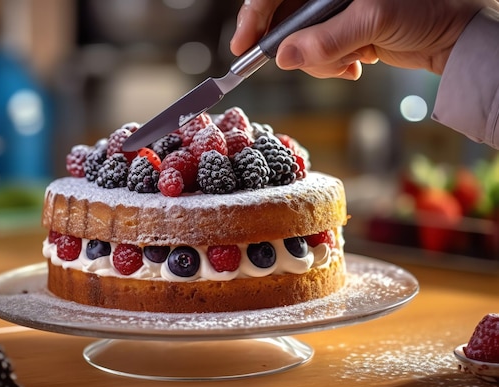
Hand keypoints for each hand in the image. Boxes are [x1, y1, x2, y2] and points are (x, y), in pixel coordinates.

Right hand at [230, 0, 490, 79]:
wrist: (454, 36)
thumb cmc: (425, 9)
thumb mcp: (373, 20)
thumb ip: (326, 40)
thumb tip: (285, 58)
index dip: (255, 14)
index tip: (243, 44)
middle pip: (286, 21)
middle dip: (298, 48)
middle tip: (315, 61)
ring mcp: (333, 14)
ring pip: (301, 45)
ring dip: (322, 61)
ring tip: (353, 60)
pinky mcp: (342, 33)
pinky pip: (319, 55)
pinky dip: (333, 65)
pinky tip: (359, 62)